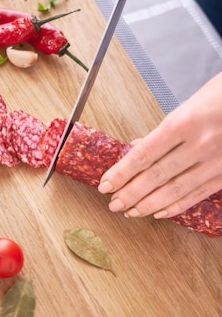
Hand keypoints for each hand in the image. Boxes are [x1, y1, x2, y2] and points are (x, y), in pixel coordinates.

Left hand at [98, 72, 221, 218]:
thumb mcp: (190, 104)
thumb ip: (165, 129)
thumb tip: (139, 147)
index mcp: (183, 123)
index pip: (143, 155)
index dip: (122, 173)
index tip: (105, 184)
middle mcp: (198, 145)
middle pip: (155, 176)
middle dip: (130, 193)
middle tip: (113, 204)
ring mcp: (215, 161)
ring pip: (175, 189)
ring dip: (148, 204)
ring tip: (130, 211)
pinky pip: (197, 194)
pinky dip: (176, 205)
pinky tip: (160, 212)